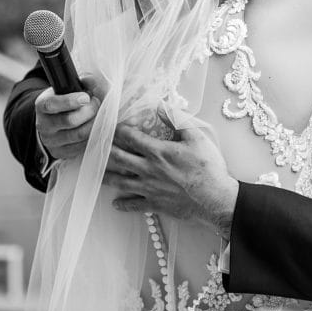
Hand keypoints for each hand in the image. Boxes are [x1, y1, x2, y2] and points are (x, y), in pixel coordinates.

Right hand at [34, 78, 100, 159]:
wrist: (53, 121)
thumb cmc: (65, 102)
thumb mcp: (67, 88)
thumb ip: (81, 82)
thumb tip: (94, 82)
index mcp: (42, 105)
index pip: (52, 104)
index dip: (70, 101)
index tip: (86, 97)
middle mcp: (43, 125)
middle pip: (70, 120)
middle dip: (89, 111)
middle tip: (97, 104)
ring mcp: (51, 141)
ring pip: (79, 135)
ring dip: (94, 123)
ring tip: (99, 115)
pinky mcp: (60, 152)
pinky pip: (82, 147)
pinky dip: (93, 137)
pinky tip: (95, 128)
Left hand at [104, 123, 238, 235]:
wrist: (216, 200)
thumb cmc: (209, 168)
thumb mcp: (197, 137)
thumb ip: (177, 120)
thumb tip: (161, 105)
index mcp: (158, 152)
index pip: (130, 138)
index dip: (118, 130)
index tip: (112, 126)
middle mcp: (148, 170)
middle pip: (118, 159)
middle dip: (105, 151)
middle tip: (95, 147)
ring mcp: (149, 189)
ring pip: (120, 182)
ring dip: (106, 176)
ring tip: (97, 172)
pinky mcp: (154, 204)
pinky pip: (133, 205)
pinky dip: (122, 204)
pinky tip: (115, 203)